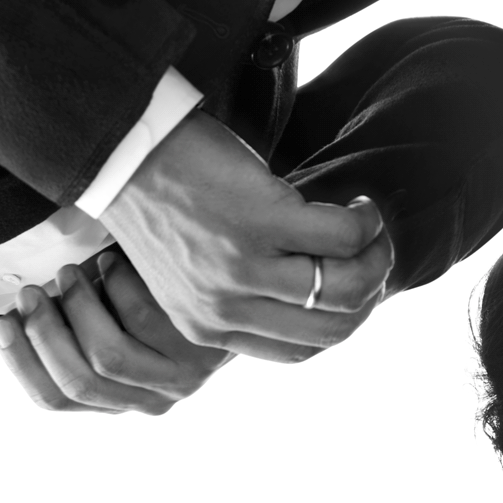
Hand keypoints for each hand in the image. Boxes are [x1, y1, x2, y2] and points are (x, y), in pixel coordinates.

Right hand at [0, 251, 233, 414]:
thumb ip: (70, 329)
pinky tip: (113, 262)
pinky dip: (120, 287)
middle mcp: (146, 401)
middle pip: (78, 381)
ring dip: (79, 308)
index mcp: (116, 400)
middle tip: (30, 292)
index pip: (55, 399)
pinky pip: (144, 321)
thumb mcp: (110, 323)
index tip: (1, 323)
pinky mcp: (201, 353)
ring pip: (108, 356)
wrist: (231, 289)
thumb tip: (16, 311)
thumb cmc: (156, 301)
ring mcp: (176, 382)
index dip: (22, 364)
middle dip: (45, 333)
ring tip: (69, 273)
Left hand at [101, 114, 391, 361]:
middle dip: (371, 291)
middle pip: (334, 327)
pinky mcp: (261, 221)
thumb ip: (238, 295)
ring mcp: (243, 268)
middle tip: (373, 254)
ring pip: (347, 286)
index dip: (342, 321)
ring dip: (376, 255)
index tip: (353, 286)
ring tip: (369, 226)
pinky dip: (365, 221)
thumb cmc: (167, 199)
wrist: (126, 150)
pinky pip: (343, 236)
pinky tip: (359, 204)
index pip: (301, 352)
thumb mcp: (191, 271)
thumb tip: (311, 296)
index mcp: (208, 327)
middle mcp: (225, 308)